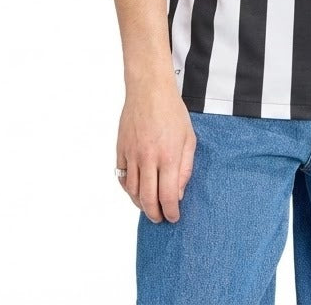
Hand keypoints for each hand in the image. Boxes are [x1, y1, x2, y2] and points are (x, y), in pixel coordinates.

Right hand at [115, 85, 196, 223]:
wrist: (149, 90)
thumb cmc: (172, 111)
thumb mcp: (189, 138)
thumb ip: (185, 168)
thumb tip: (179, 193)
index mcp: (168, 156)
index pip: (168, 196)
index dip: (171, 212)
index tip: (174, 217)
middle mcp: (148, 159)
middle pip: (147, 199)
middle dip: (155, 214)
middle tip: (160, 219)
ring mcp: (132, 155)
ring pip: (132, 191)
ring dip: (140, 204)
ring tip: (149, 207)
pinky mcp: (121, 150)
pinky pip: (122, 177)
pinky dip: (128, 189)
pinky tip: (136, 191)